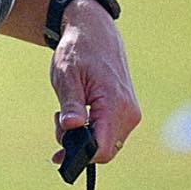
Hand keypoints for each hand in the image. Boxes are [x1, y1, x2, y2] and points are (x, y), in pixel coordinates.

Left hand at [50, 0, 140, 165]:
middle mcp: (129, 112)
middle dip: (79, 146)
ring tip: (69, 113)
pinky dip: (94, 131)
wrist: (95, 32)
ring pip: (107, 144)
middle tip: (59, 122)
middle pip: (104, 150)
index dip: (79, 156)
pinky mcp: (128, 111)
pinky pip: (111, 133)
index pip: (101, 150)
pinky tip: (81, 115)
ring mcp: (131, 112)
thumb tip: (72, 127)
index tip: (59, 154)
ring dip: (85, 138)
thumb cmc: (79, 51)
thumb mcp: (67, 76)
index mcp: (114, 103)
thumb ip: (71, 103)